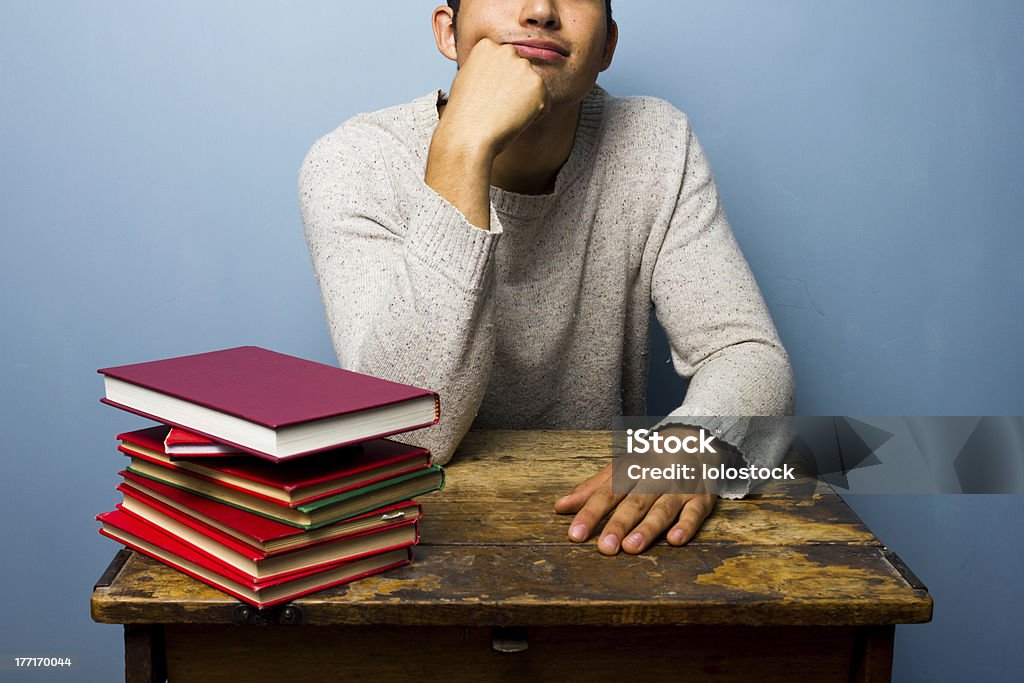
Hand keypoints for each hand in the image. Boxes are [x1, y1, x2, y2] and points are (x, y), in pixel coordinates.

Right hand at [436, 38, 550, 157]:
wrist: (470, 134)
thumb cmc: (464, 113)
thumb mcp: (467, 78)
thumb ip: (486, 67)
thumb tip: (498, 68)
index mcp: (487, 46)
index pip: (504, 63)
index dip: (496, 84)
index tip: (484, 96)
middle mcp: (507, 50)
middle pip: (520, 73)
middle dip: (514, 90)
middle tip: (496, 107)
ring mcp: (524, 67)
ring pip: (533, 89)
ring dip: (524, 103)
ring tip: (503, 113)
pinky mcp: (539, 85)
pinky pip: (544, 104)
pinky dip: (534, 116)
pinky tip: (514, 119)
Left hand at [554, 465, 716, 553]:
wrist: (694, 438)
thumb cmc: (649, 461)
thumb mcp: (619, 469)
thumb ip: (591, 489)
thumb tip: (560, 507)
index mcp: (629, 471)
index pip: (606, 494)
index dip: (590, 513)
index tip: (575, 534)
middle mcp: (653, 478)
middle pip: (633, 502)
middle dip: (618, 524)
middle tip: (604, 547)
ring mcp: (678, 488)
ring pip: (662, 508)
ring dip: (647, 528)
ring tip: (630, 547)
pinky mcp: (701, 498)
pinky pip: (695, 512)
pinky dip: (686, 525)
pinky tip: (675, 540)